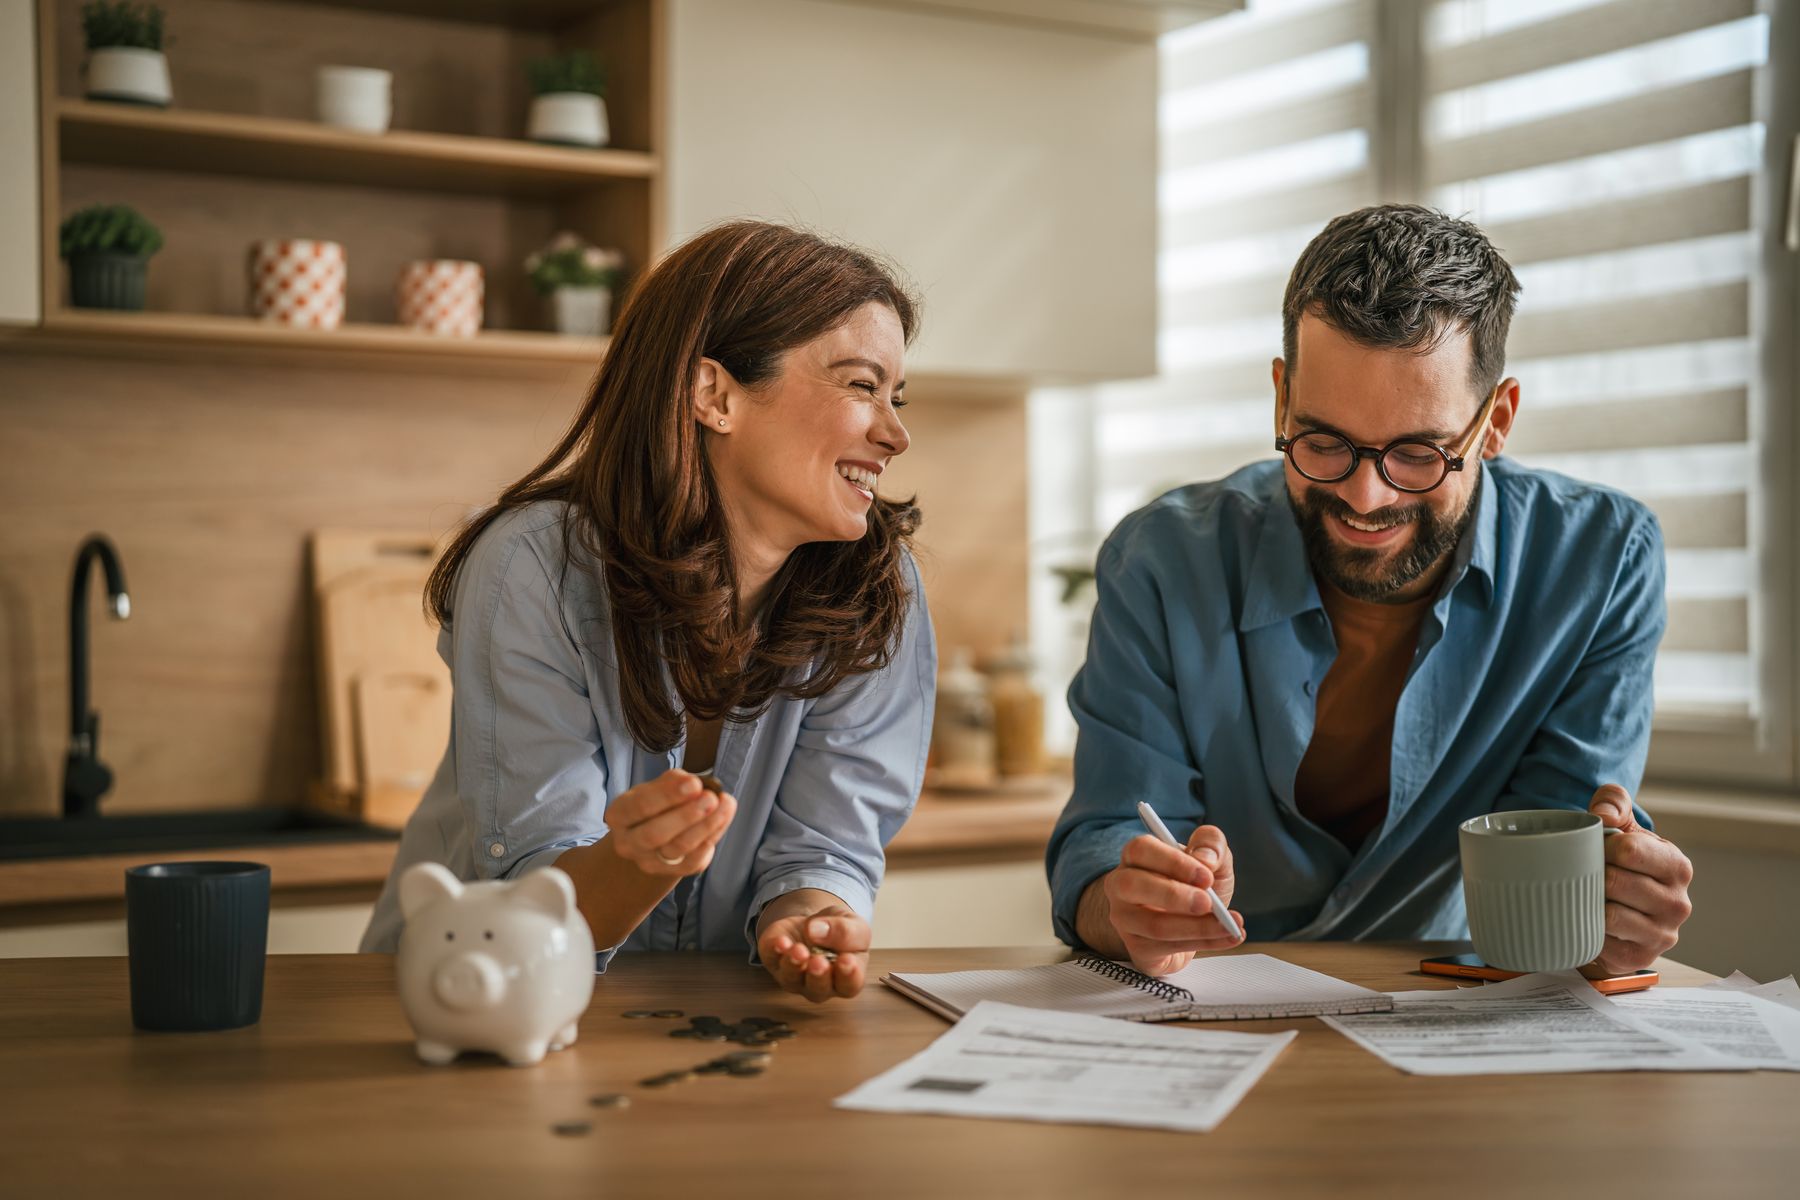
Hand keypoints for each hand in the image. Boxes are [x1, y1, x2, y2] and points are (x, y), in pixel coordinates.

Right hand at [604, 769, 736, 876]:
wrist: (653, 834)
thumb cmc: (656, 804)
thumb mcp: (656, 787)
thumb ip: (672, 782)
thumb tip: (694, 783)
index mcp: (618, 815)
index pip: (639, 806)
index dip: (668, 795)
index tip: (694, 783)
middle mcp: (628, 843)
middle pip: (655, 834)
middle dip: (686, 815)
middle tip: (711, 798)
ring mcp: (648, 861)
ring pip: (677, 849)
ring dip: (705, 826)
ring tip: (725, 805)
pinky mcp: (670, 872)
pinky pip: (692, 862)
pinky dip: (710, 840)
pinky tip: (723, 819)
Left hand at [757, 907, 869, 1002]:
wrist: (815, 924)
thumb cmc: (840, 933)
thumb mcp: (855, 925)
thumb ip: (846, 931)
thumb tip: (818, 931)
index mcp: (846, 979)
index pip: (849, 985)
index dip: (849, 975)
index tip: (847, 960)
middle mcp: (818, 985)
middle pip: (817, 989)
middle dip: (817, 976)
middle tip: (819, 962)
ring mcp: (793, 976)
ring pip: (791, 978)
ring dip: (794, 964)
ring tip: (799, 950)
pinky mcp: (773, 959)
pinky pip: (770, 957)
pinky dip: (774, 949)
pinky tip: (781, 941)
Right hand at [1102, 824, 1244, 976]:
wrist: (1189, 927)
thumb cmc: (1195, 887)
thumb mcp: (1211, 859)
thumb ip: (1211, 845)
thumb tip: (1205, 859)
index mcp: (1137, 857)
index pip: (1141, 850)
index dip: (1173, 862)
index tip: (1206, 876)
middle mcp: (1122, 886)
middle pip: (1131, 885)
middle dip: (1173, 895)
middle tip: (1208, 903)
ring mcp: (1126, 919)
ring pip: (1153, 925)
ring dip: (1196, 926)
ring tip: (1227, 925)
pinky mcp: (1138, 948)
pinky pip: (1168, 948)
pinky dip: (1205, 943)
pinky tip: (1228, 937)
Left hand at [1590, 784, 1692, 972]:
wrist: (1617, 907)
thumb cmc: (1620, 861)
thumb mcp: (1621, 825)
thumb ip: (1614, 802)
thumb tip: (1603, 816)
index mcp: (1677, 866)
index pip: (1630, 850)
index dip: (1600, 846)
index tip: (1592, 848)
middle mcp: (1678, 903)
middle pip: (1615, 882)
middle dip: (1591, 875)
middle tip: (1582, 872)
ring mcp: (1662, 935)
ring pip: (1609, 915)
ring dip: (1587, 902)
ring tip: (1584, 893)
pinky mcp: (1639, 958)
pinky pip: (1601, 941)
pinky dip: (1588, 928)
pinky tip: (1588, 919)